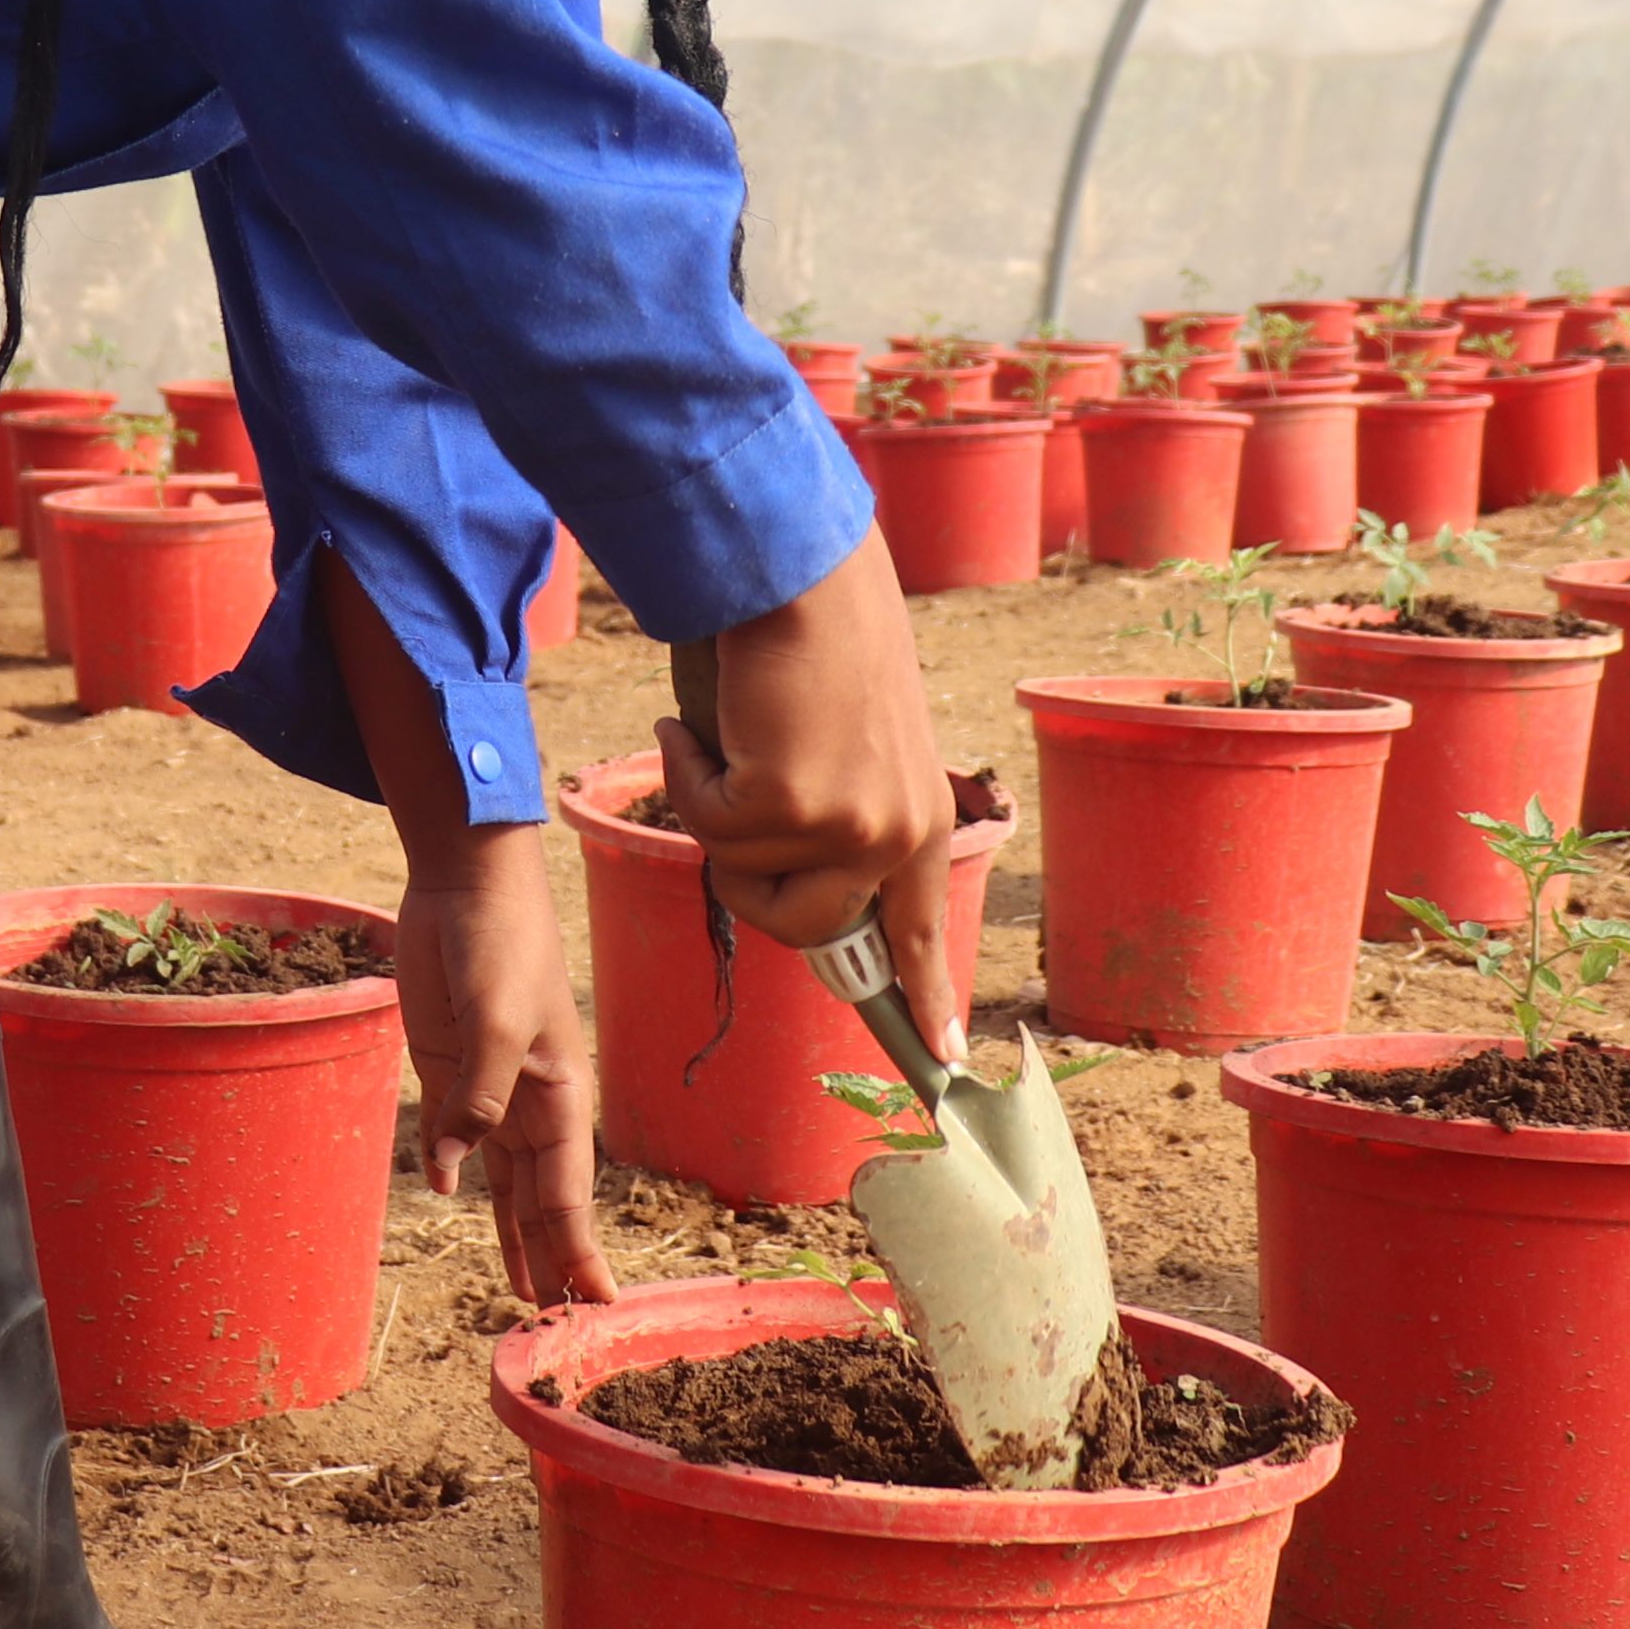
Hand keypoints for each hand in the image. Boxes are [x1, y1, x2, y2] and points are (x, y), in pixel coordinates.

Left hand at [396, 843, 614, 1305]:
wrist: (465, 881)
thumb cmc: (499, 942)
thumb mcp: (495, 1019)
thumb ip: (479, 1097)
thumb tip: (457, 1170)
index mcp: (559, 1095)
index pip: (569, 1193)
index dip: (580, 1251)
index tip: (597, 1306)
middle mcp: (530, 1101)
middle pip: (542, 1199)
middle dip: (551, 1258)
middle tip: (554, 1323)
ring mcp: (488, 1085)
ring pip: (504, 1178)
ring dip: (512, 1231)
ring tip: (519, 1286)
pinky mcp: (447, 1065)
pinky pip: (454, 1133)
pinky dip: (454, 1168)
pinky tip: (453, 1196)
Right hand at [648, 527, 963, 1056]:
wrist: (799, 574)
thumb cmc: (817, 646)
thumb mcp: (851, 745)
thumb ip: (840, 816)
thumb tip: (797, 889)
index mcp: (920, 821)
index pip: (921, 929)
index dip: (924, 994)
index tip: (942, 1055)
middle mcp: (898, 834)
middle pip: (804, 931)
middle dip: (748, 880)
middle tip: (732, 803)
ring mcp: (850, 825)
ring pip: (743, 879)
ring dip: (714, 813)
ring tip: (733, 738)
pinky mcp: (791, 805)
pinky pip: (706, 828)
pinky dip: (687, 772)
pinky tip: (701, 724)